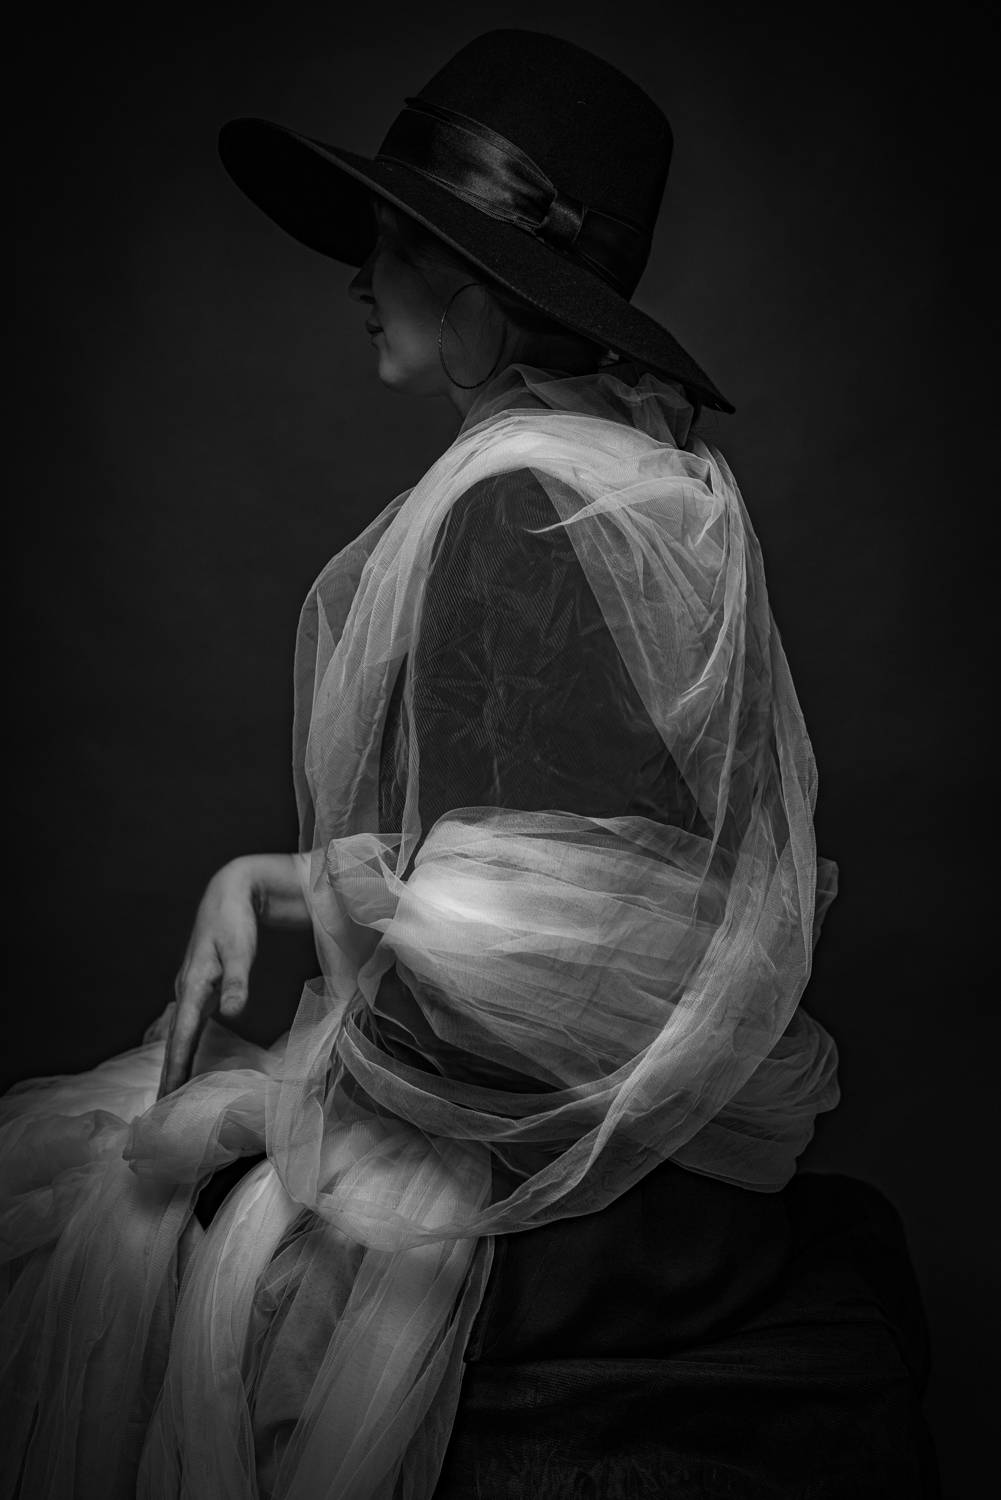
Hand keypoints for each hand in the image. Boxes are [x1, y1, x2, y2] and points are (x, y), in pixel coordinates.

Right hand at [158, 860, 259, 1097]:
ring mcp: (190, 987)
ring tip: (169, 1090)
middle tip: (159, 1108)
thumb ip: (236, 981)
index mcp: (193, 984)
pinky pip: (187, 1022)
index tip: (166, 1095)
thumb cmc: (235, 921)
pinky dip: (183, 1043)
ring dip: (174, 1059)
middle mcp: (186, 989)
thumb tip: (232, 1012)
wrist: (228, 892)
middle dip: (168, 1072)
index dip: (175, 1067)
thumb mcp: (239, 950)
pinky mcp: (198, 984)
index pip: (182, 1035)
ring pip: (179, 1031)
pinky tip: (184, 1055)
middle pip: (175, 1039)